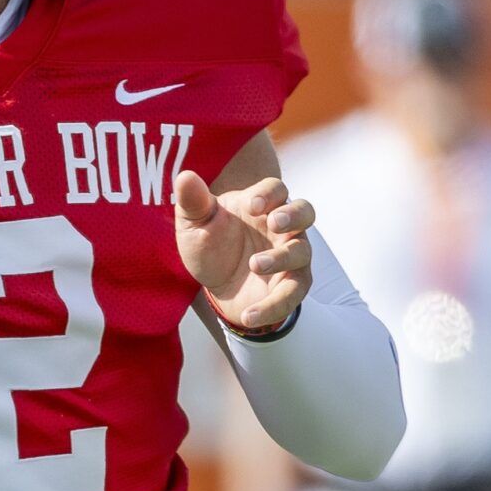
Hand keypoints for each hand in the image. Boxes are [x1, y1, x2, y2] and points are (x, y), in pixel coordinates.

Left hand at [174, 170, 313, 331]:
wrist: (214, 284)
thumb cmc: (208, 244)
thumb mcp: (194, 225)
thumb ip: (193, 202)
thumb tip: (184, 176)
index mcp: (260, 205)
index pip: (276, 188)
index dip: (268, 194)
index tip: (252, 206)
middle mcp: (281, 227)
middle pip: (305, 210)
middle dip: (294, 215)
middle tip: (275, 222)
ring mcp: (290, 255)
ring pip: (302, 251)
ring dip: (282, 257)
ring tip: (254, 264)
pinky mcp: (290, 285)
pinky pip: (292, 294)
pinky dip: (273, 305)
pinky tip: (250, 314)